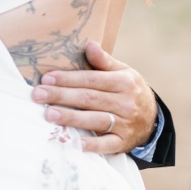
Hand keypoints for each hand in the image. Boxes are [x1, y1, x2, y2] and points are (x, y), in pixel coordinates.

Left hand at [30, 40, 155, 154]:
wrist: (153, 118)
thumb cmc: (129, 91)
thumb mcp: (123, 72)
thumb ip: (104, 61)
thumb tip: (89, 44)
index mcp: (124, 82)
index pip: (91, 80)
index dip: (68, 79)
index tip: (46, 78)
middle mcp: (126, 103)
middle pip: (89, 99)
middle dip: (61, 96)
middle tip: (37, 95)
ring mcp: (125, 123)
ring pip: (95, 119)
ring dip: (71, 118)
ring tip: (48, 115)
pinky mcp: (123, 141)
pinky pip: (108, 144)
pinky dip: (94, 145)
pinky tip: (77, 143)